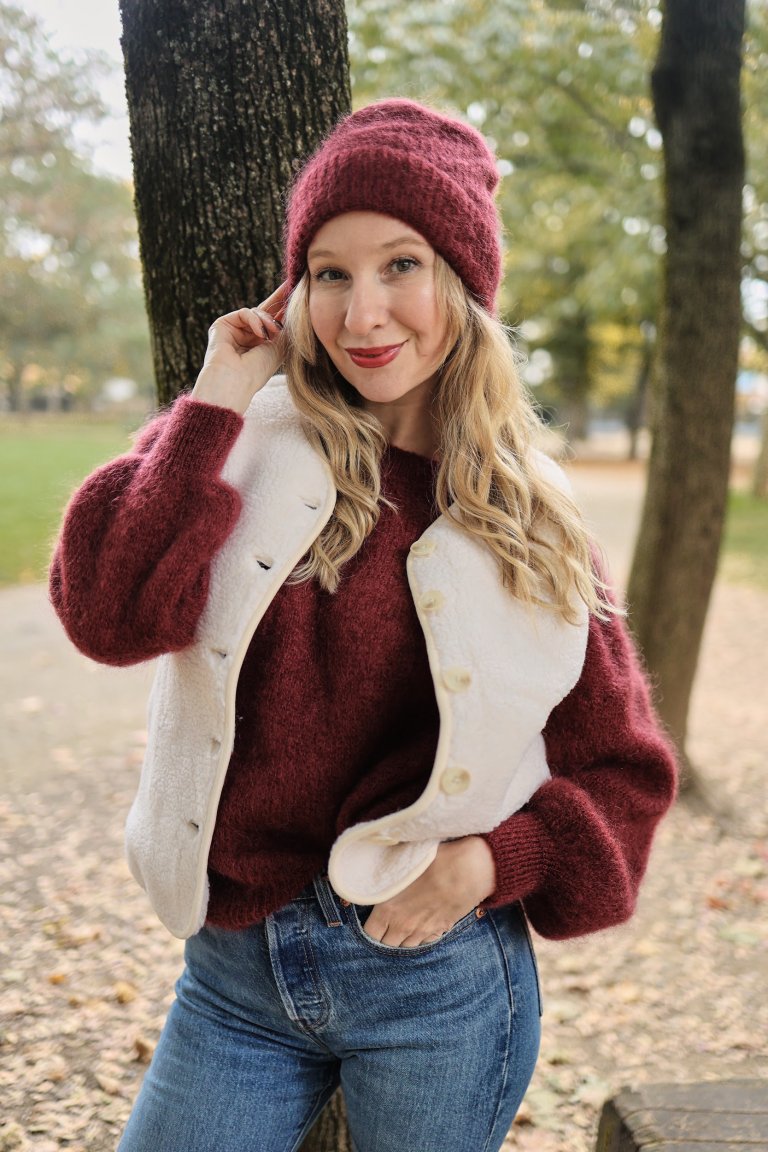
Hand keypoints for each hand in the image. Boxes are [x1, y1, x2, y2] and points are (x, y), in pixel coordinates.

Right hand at [191, 282, 287, 414]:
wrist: (235, 382)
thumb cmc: (258, 371)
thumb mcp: (280, 347)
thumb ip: (286, 327)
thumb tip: (296, 306)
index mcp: (261, 345)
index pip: (274, 321)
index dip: (285, 308)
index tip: (299, 293)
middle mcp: (248, 336)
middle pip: (265, 310)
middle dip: (280, 299)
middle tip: (292, 284)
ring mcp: (235, 330)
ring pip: (257, 311)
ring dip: (268, 321)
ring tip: (272, 335)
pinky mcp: (222, 325)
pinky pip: (245, 312)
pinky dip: (255, 320)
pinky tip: (260, 334)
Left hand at [362, 836, 496, 948]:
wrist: (469, 870)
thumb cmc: (434, 860)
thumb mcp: (403, 862)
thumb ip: (386, 872)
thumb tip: (375, 865)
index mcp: (388, 909)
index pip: (369, 933)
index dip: (368, 929)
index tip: (370, 919)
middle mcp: (403, 925)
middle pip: (386, 945)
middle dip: (384, 936)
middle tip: (385, 923)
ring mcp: (423, 931)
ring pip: (406, 946)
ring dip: (402, 938)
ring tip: (402, 925)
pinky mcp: (440, 930)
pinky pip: (424, 942)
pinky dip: (420, 937)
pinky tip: (421, 924)